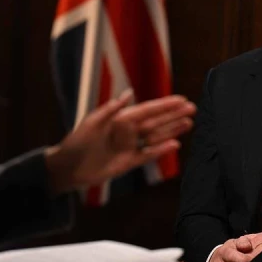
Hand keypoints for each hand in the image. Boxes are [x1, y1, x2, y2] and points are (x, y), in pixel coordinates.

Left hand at [46, 89, 196, 191]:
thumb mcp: (92, 122)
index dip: (165, 105)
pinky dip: (161, 150)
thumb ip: (111, 109)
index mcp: (120, 119)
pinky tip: (175, 145)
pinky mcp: (129, 162)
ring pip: (156, 136)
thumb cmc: (77, 142)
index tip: (181, 99)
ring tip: (190, 123)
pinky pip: (148, 155)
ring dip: (172, 130)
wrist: (68, 168)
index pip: (147, 110)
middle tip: (193, 109)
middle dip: (174, 115)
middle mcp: (128, 131)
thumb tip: (129, 93)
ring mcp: (130, 146)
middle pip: (156, 122)